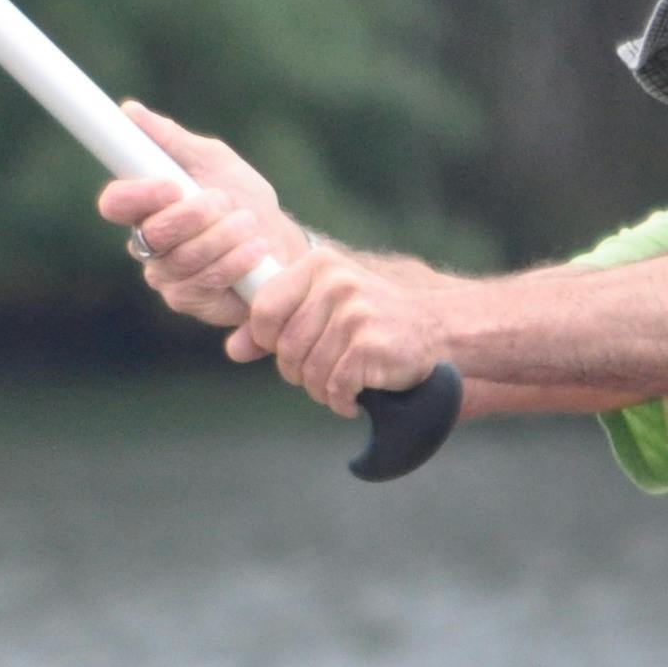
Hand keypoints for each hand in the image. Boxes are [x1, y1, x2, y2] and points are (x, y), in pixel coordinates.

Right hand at [98, 102, 299, 329]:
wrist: (281, 244)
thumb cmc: (243, 199)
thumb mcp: (214, 161)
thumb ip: (172, 140)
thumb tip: (129, 111)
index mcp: (146, 207)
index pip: (115, 203)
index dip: (138, 196)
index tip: (172, 186)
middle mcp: (147, 243)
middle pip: (152, 233)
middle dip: (195, 216)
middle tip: (225, 202)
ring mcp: (165, 275)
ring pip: (182, 258)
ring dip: (224, 236)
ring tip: (248, 224)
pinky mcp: (188, 300)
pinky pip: (204, 282)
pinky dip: (235, 260)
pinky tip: (255, 249)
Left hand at [230, 235, 451, 414]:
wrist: (435, 331)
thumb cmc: (368, 322)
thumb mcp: (320, 311)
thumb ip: (274, 327)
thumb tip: (233, 349)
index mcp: (317, 266)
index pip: (263, 309)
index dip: (267, 340)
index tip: (288, 347)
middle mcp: (336, 282)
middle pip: (284, 347)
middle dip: (298, 371)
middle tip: (324, 371)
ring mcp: (355, 312)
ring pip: (308, 370)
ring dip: (321, 389)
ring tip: (342, 382)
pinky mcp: (371, 343)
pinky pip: (335, 386)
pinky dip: (342, 400)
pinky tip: (355, 396)